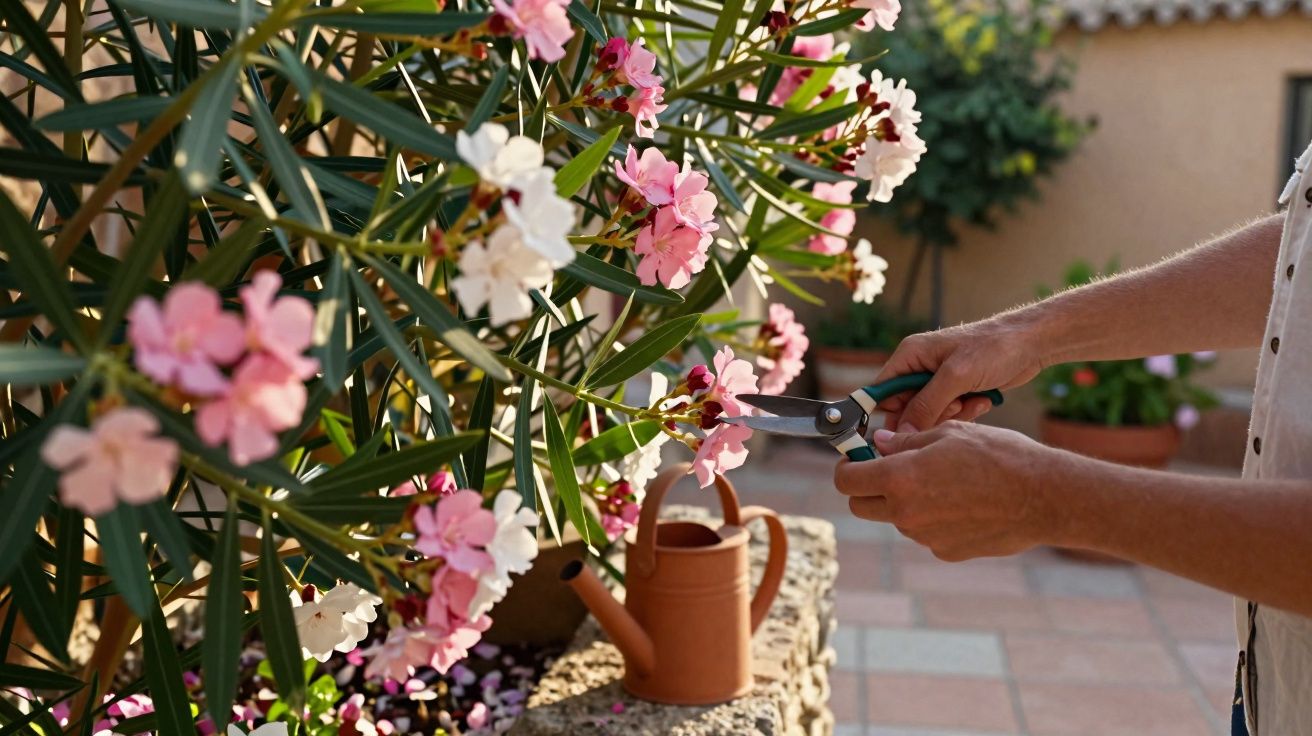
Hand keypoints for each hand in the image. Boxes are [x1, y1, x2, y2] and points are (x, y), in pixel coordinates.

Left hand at [833, 421, 1063, 560]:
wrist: (1044, 497)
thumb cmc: (999, 456)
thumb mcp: (949, 433)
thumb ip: (906, 441)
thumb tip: (878, 444)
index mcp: (900, 479)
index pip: (846, 480)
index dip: (848, 465)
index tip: (859, 457)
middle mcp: (905, 513)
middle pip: (861, 505)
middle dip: (867, 487)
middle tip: (890, 469)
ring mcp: (924, 536)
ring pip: (896, 518)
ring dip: (904, 501)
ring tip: (943, 480)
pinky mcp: (945, 551)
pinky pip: (925, 532)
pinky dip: (932, 517)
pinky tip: (963, 502)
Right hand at [875, 317, 1043, 431]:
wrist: (1031, 344)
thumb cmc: (993, 348)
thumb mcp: (956, 377)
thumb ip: (926, 405)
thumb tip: (903, 433)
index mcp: (910, 355)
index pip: (882, 390)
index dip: (888, 413)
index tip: (898, 435)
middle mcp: (919, 368)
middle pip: (906, 408)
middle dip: (928, 416)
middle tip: (953, 408)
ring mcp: (939, 381)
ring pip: (929, 415)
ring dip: (951, 415)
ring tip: (972, 400)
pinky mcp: (957, 391)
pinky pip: (950, 415)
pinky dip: (966, 413)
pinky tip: (982, 400)